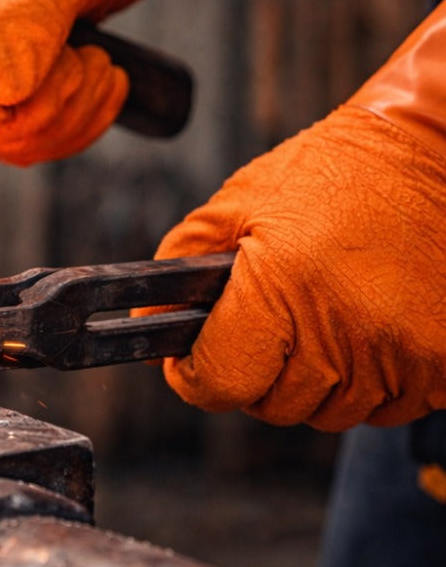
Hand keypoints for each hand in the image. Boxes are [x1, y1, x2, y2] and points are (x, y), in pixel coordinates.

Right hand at [0, 0, 233, 164]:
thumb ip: (25, 14)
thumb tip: (0, 88)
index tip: (46, 70)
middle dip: (43, 107)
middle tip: (88, 59)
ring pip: (5, 143)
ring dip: (68, 115)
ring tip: (99, 63)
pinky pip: (30, 142)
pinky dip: (77, 122)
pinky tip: (102, 81)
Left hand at [151, 3, 445, 430]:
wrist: (433, 154)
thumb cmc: (333, 173)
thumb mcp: (237, 203)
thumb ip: (181, 264)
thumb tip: (149, 320)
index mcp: (282, 286)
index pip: (218, 382)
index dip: (195, 373)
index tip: (194, 357)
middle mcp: (342, 331)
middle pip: (271, 405)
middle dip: (254, 371)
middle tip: (265, 322)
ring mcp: (400, 355)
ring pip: (327, 412)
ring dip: (312, 379)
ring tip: (318, 316)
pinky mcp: (442, 366)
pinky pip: (385, 409)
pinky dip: (367, 382)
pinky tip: (362, 327)